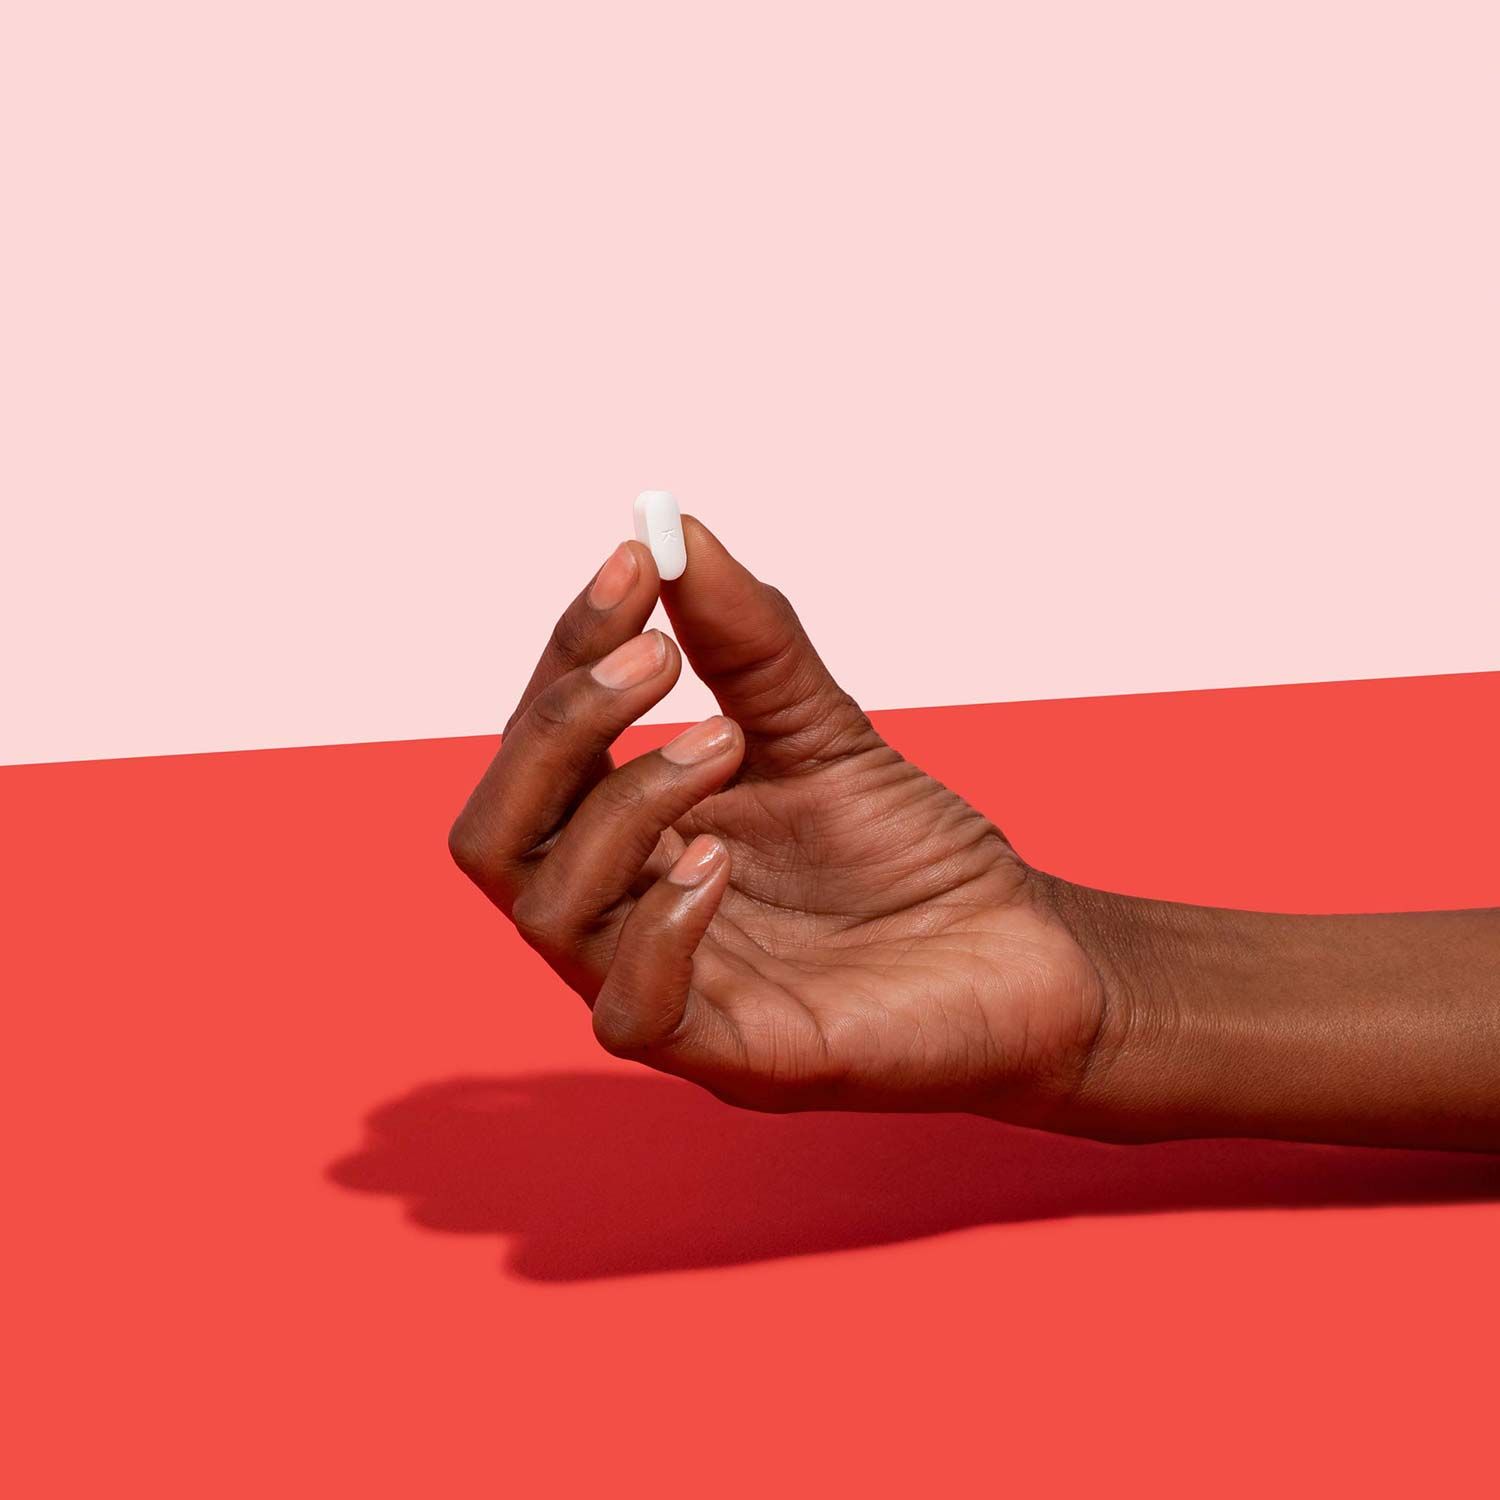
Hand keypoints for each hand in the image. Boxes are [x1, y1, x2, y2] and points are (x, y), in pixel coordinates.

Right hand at [450, 517, 1104, 1120]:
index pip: (541, 750)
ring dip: (624, 805)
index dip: (568, 655)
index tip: (635, 563)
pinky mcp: (731, 1058)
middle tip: (656, 658)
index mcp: (633, 838)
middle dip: (559, 728)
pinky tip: (722, 858)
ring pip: (550, 911)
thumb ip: (751, 644)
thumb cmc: (918, 856)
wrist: (1034, 960)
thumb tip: (677, 530)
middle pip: (497, 835)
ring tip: (725, 742)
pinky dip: (660, 926)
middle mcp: (626, 916)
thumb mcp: (826, 730)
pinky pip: (632, 1013)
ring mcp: (671, 992)